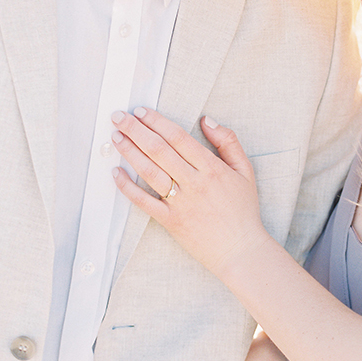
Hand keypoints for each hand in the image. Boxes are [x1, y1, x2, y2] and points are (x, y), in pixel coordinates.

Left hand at [111, 108, 270, 278]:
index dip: (157, 121)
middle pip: (159, 149)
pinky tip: (115, 173)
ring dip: (129, 151)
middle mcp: (194, 182)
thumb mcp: (245, 170)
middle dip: (135, 129)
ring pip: (149, 171)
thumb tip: (207, 120)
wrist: (241, 249)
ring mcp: (180, 203)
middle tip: (119, 116)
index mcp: (211, 168)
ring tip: (115, 136)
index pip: (178, 137)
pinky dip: (127, 187)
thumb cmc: (243, 210)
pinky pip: (143, 202)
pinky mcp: (170, 221)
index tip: (142, 111)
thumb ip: (228, 142)